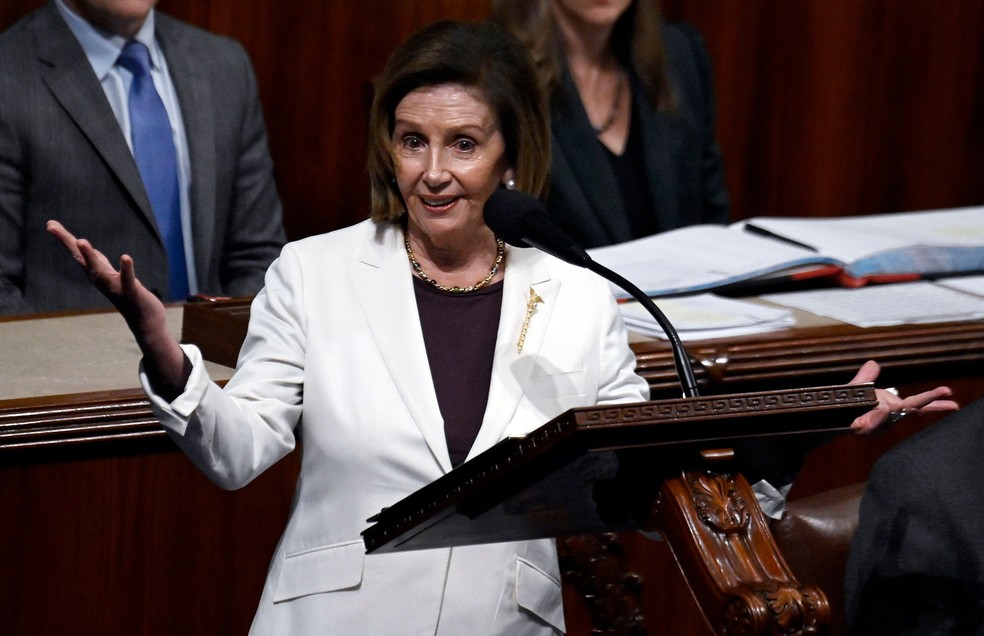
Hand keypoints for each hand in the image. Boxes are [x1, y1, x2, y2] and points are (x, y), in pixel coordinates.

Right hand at [47, 221, 187, 394]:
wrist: (144, 321)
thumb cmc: (127, 295)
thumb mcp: (109, 275)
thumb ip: (97, 262)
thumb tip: (84, 247)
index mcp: (96, 273)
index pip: (77, 253)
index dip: (64, 239)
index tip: (50, 223)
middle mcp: (100, 279)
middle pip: (82, 259)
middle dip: (69, 243)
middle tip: (52, 227)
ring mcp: (114, 286)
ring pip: (99, 270)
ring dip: (90, 256)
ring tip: (81, 241)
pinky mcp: (131, 291)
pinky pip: (127, 278)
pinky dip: (126, 268)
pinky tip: (125, 257)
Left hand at [848, 360, 958, 433]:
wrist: (826, 420)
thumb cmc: (844, 406)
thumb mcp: (857, 389)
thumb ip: (867, 378)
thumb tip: (874, 363)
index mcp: (889, 409)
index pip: (916, 405)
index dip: (933, 401)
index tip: (951, 398)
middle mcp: (886, 419)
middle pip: (909, 407)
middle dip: (928, 400)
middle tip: (947, 393)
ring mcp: (876, 425)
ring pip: (890, 409)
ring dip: (885, 403)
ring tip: (877, 403)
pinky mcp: (862, 428)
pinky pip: (875, 418)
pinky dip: (879, 414)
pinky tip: (880, 408)